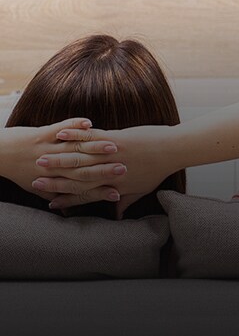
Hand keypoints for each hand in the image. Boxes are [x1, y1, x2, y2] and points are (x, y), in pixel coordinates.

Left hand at [0, 118, 122, 204]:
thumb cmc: (19, 171)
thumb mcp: (37, 189)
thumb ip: (58, 197)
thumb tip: (71, 212)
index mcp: (50, 183)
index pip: (79, 189)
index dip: (99, 191)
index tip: (118, 191)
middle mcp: (48, 168)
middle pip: (81, 170)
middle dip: (104, 169)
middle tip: (124, 169)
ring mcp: (44, 151)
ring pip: (74, 149)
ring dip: (95, 147)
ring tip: (114, 146)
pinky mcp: (38, 136)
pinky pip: (59, 128)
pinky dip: (74, 125)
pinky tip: (89, 123)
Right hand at [32, 124, 175, 210]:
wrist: (173, 149)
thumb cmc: (159, 169)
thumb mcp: (142, 189)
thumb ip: (125, 202)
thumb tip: (116, 216)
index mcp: (115, 186)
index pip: (85, 194)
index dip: (67, 198)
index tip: (50, 202)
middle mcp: (110, 173)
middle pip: (77, 178)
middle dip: (55, 180)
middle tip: (35, 180)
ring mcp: (112, 155)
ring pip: (80, 158)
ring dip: (57, 159)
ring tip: (40, 160)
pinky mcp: (116, 138)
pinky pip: (91, 138)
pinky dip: (74, 136)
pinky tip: (59, 136)